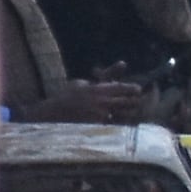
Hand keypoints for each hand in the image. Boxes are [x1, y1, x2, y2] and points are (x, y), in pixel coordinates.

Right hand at [18, 79, 143, 122]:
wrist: (52, 115)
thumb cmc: (69, 96)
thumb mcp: (84, 82)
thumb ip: (106, 75)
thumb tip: (124, 63)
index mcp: (97, 90)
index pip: (122, 88)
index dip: (133, 89)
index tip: (138, 89)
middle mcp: (101, 103)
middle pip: (129, 103)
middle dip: (135, 102)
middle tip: (136, 102)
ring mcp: (100, 117)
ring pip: (126, 116)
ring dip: (130, 113)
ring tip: (130, 112)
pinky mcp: (99, 128)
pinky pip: (117, 126)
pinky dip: (122, 124)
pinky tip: (122, 122)